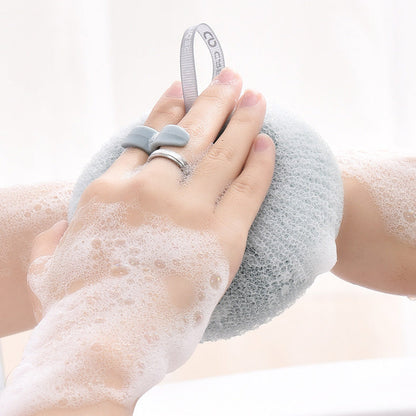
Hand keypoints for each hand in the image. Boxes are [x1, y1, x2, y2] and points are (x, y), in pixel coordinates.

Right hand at [3, 68, 274, 414]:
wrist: (101, 346)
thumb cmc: (74, 312)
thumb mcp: (49, 268)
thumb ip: (54, 242)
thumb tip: (58, 227)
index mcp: (108, 191)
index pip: (144, 136)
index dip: (167, 109)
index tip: (182, 88)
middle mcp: (148, 189)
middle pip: (189, 132)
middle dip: (212, 99)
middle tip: (231, 77)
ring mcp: (186, 210)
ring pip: (223, 151)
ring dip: (243, 119)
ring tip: (257, 96)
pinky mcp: (221, 237)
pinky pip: (248, 187)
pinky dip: (261, 161)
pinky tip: (270, 141)